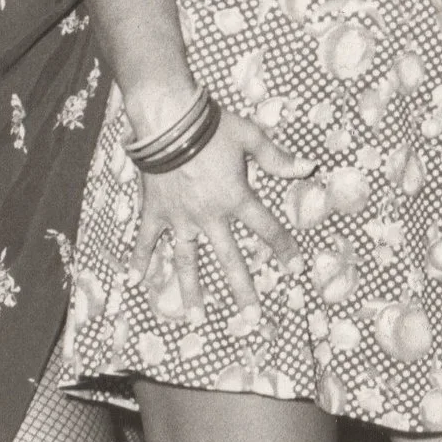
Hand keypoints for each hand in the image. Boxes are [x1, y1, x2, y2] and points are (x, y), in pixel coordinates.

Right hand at [129, 111, 310, 313]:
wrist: (169, 122)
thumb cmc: (212, 127)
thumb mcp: (250, 137)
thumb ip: (278, 157)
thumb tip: (308, 168)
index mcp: (235, 198)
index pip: (266, 228)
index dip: (283, 248)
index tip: (296, 269)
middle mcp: (209, 216)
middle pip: (229, 258)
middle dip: (242, 289)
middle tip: (252, 319)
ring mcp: (180, 218)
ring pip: (187, 261)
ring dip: (192, 291)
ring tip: (197, 318)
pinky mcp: (156, 212)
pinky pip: (146, 240)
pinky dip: (138, 259)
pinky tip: (133, 281)